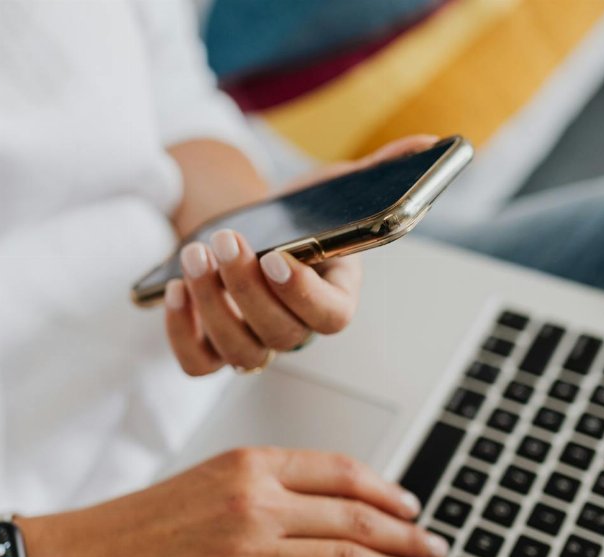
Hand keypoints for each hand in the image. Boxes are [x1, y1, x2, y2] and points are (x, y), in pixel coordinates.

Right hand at [19, 447, 448, 556]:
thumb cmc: (137, 526)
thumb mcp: (206, 481)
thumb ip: (266, 486)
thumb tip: (332, 507)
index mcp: (248, 466)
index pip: (340, 472)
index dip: (387, 494)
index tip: (410, 510)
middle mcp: (254, 505)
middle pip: (357, 519)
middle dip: (407, 539)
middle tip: (434, 552)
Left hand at [164, 135, 439, 375]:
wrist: (246, 233)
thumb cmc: (295, 218)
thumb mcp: (331, 190)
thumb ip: (377, 173)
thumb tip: (428, 144)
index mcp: (335, 296)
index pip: (331, 317)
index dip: (304, 294)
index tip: (278, 256)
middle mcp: (296, 329)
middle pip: (281, 335)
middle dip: (247, 289)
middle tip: (225, 240)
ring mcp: (254, 344)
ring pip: (240, 353)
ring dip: (213, 305)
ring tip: (195, 255)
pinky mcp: (212, 349)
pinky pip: (198, 364)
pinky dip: (182, 332)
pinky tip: (175, 289)